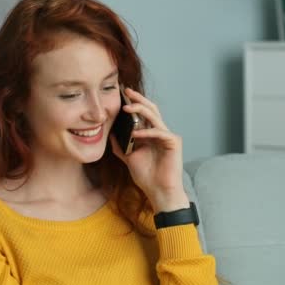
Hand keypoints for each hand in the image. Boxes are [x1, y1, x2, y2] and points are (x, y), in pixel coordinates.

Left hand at [110, 87, 188, 212]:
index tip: (122, 95)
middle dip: (139, 99)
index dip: (134, 103)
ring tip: (127, 108)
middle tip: (127, 92)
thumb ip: (121, 146)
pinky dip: (147, 132)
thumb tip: (110, 134)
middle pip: (151, 109)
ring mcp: (167, 137)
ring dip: (141, 110)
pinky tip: (136, 134)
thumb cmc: (147, 177)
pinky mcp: (174, 143)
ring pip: (155, 117)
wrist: (159, 191)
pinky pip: (159, 132)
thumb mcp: (129, 158)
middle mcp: (160, 133)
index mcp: (150, 135)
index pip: (143, 114)